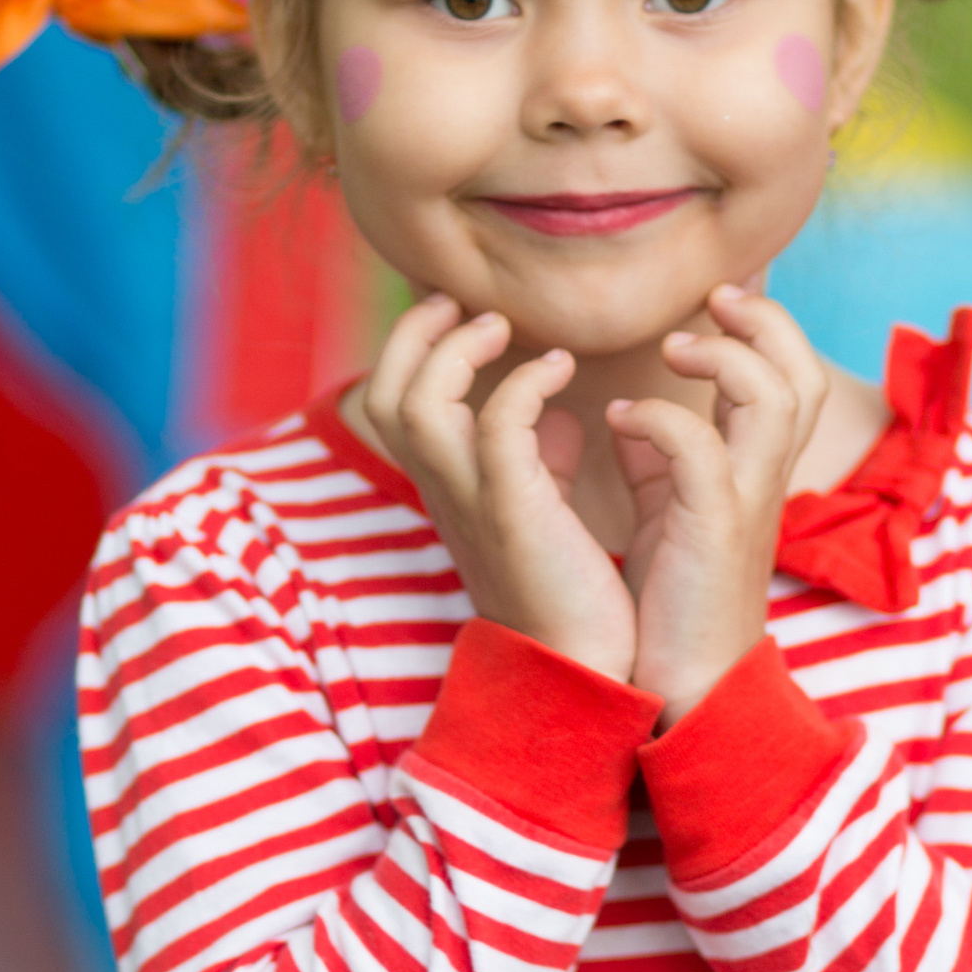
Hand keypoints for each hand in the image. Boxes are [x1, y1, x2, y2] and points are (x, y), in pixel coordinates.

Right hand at [365, 295, 637, 683]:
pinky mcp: (513, 513)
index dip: (412, 349)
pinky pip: (498, 426)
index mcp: (446, 489)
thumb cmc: (571, 590)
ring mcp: (471, 503)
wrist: (585, 666)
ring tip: (504, 328)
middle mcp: (444, 493)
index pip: (392, 403)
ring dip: (456, 350)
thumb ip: (544, 461)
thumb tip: (564, 417)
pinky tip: (561, 368)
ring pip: (418, 404)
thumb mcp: (545, 512)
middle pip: (386, 395)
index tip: (461, 315)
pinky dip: (524, 382)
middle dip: (416, 336)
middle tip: (465, 305)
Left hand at [610, 285, 829, 724]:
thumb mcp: (670, 515)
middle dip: (765, 324)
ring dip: (724, 358)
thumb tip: (626, 413)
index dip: (766, 330)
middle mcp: (765, 481)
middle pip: (804, 376)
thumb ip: (657, 460)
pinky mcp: (714, 529)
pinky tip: (617, 418)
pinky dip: (659, 417)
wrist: (681, 686)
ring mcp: (747, 503)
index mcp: (757, 474)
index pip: (790, 379)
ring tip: (673, 350)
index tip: (714, 306)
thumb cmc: (672, 603)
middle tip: (713, 301)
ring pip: (777, 397)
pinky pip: (701, 449)